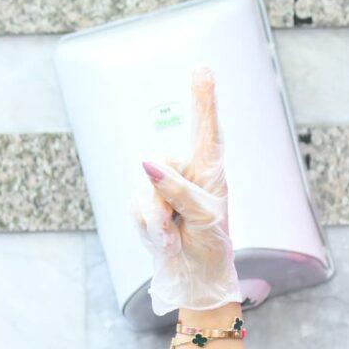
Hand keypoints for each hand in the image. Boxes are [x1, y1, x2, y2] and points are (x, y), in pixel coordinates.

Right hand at [134, 66, 243, 315]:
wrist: (194, 279)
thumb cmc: (210, 246)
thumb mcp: (204, 217)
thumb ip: (179, 190)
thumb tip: (148, 164)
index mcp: (210, 171)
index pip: (206, 129)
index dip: (203, 99)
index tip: (202, 68)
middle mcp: (185, 174)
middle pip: (163, 163)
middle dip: (167, 195)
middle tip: (179, 225)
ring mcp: (161, 189)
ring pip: (147, 191)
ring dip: (160, 221)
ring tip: (177, 238)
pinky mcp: (144, 206)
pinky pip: (137, 209)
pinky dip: (150, 230)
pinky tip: (166, 241)